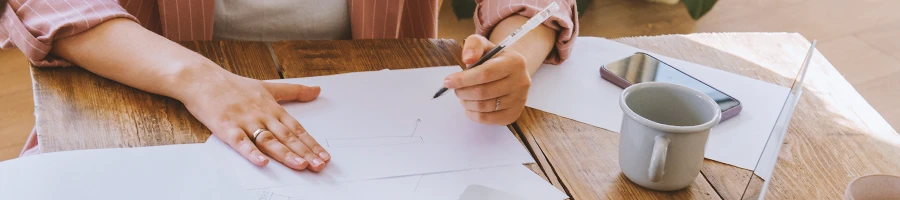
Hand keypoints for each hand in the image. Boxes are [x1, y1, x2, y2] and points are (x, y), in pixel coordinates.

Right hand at [179, 70, 329, 171]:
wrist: (202, 79)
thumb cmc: (234, 85)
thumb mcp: (268, 86)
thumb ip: (294, 91)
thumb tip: (317, 90)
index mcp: (272, 108)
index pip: (297, 128)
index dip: (312, 143)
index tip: (325, 156)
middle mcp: (262, 115)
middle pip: (287, 136)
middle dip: (305, 152)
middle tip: (319, 165)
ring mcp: (245, 121)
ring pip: (269, 140)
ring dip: (286, 154)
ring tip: (301, 165)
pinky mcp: (227, 127)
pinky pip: (241, 142)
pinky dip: (252, 153)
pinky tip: (263, 162)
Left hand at [444, 35, 529, 124]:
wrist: (512, 72)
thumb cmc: (494, 59)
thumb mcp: (484, 45)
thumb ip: (473, 45)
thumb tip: (468, 59)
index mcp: (515, 62)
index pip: (485, 73)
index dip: (463, 79)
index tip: (448, 81)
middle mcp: (521, 82)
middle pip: (483, 92)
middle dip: (462, 91)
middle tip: (455, 89)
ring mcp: (519, 100)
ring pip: (483, 107)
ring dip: (466, 102)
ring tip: (463, 95)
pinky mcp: (514, 114)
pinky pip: (487, 119)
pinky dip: (473, 114)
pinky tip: (470, 106)